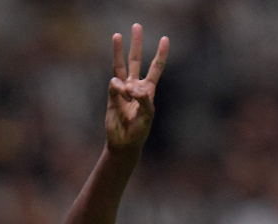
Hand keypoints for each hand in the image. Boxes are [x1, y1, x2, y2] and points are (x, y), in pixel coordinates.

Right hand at [106, 24, 167, 153]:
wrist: (124, 142)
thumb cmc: (139, 131)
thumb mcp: (148, 116)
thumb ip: (144, 99)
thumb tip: (131, 86)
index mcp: (148, 90)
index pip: (156, 68)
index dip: (160, 54)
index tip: (165, 39)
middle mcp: (135, 86)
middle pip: (136, 60)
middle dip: (136, 44)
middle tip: (136, 26)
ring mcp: (122, 89)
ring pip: (120, 66)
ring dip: (119, 51)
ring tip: (117, 35)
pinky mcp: (111, 95)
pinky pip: (114, 83)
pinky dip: (119, 87)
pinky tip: (123, 96)